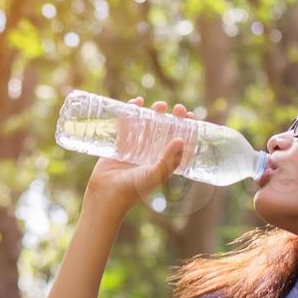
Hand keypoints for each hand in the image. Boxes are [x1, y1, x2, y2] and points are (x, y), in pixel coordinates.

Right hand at [84, 97, 197, 214]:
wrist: (107, 194)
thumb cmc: (133, 189)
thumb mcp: (155, 175)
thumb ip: (168, 159)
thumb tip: (181, 139)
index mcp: (164, 163)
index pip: (180, 143)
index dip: (187, 129)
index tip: (190, 116)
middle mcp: (151, 156)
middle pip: (166, 132)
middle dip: (173, 118)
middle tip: (177, 108)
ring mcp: (135, 150)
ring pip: (148, 126)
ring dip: (154, 114)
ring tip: (159, 105)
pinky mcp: (120, 146)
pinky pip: (127, 126)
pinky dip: (131, 113)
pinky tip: (136, 103)